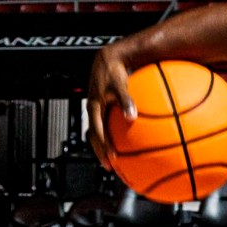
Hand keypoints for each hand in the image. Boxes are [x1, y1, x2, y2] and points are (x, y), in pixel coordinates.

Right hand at [86, 45, 134, 169]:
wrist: (106, 60)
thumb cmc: (113, 71)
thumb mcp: (118, 85)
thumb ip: (125, 101)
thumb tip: (132, 117)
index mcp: (94, 108)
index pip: (96, 133)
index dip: (103, 148)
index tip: (112, 160)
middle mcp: (94, 111)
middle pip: (95, 137)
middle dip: (101, 152)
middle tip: (111, 167)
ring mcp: (97, 110)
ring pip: (98, 132)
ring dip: (105, 145)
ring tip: (116, 158)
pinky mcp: (102, 107)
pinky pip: (106, 124)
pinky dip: (114, 133)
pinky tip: (128, 137)